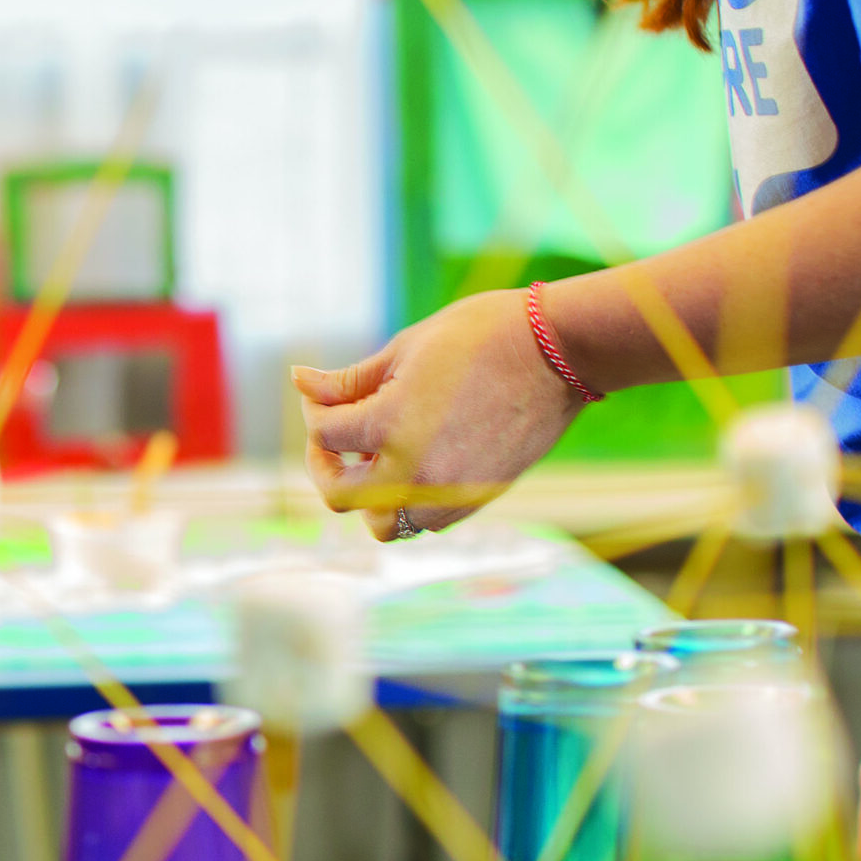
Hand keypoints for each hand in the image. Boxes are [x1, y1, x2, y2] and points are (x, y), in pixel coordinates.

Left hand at [293, 287, 586, 539]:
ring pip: (384, 524)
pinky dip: (408, 502)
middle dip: (325, 465)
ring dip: (368, 496)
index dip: (314, 411)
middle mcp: (415, 470)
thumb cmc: (481, 336)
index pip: (324, 435)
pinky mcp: (477, 499)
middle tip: (333, 439)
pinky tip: (413, 463)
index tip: (322, 394)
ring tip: (375, 457)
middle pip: (340, 497)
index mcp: (391, 425)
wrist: (560, 352)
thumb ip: (349, 380)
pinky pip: (425, 522)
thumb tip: (299, 382)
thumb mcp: (404, 349)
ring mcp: (449, 492)